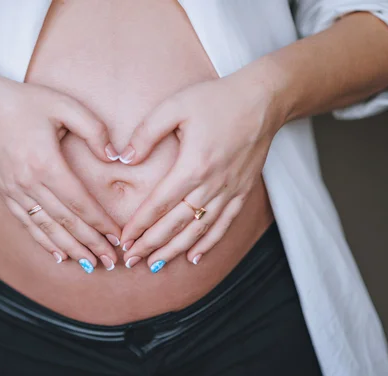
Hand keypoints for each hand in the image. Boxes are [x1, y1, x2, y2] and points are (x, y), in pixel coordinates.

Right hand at [0, 74, 121, 271]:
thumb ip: (93, 129)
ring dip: (71, 249)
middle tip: (112, 261)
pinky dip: (44, 242)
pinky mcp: (6, 194)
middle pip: (66, 222)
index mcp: (46, 163)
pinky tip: (59, 255)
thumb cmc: (24, 102)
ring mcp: (15, 191)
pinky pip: (27, 224)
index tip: (118, 237)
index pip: (80, 203)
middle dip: (91, 243)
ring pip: (46, 228)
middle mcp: (29, 183)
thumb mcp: (63, 105)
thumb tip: (114, 156)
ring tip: (91, 264)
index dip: (100, 223)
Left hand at [119, 71, 283, 271]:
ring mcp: (230, 190)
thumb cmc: (217, 99)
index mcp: (192, 166)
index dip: (140, 225)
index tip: (124, 240)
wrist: (264, 99)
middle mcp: (212, 184)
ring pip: (199, 230)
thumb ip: (146, 133)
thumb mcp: (175, 106)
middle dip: (151, 244)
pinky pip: (224, 224)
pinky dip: (209, 243)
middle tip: (132, 260)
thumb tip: (124, 159)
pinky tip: (194, 257)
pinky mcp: (243, 191)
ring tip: (155, 264)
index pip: (159, 204)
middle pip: (176, 224)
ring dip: (175, 249)